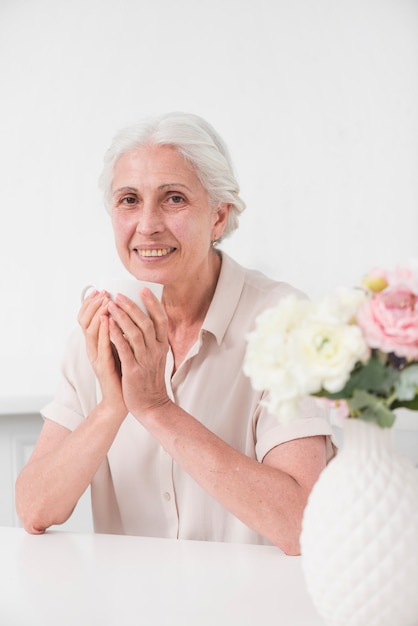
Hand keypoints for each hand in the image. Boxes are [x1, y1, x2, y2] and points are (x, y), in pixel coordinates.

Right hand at [77, 290, 126, 414]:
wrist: (124, 400)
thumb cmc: (125, 373)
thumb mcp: (121, 348)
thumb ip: (120, 333)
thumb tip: (128, 313)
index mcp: (98, 343)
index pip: (87, 318)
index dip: (91, 303)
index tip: (100, 289)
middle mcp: (93, 348)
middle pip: (85, 321)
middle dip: (93, 304)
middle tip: (103, 292)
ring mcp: (97, 358)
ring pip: (91, 331)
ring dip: (97, 314)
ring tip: (105, 301)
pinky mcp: (104, 367)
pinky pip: (102, 347)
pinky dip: (104, 333)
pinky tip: (107, 322)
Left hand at [107, 288, 169, 417]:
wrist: (151, 405)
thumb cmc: (150, 379)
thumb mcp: (157, 356)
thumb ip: (151, 339)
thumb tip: (142, 319)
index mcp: (163, 346)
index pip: (162, 320)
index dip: (153, 303)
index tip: (143, 290)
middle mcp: (156, 351)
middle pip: (147, 323)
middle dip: (132, 306)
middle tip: (119, 294)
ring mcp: (146, 360)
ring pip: (136, 333)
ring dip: (123, 317)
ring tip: (111, 305)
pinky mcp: (134, 370)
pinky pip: (125, 349)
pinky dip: (116, 335)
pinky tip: (108, 325)